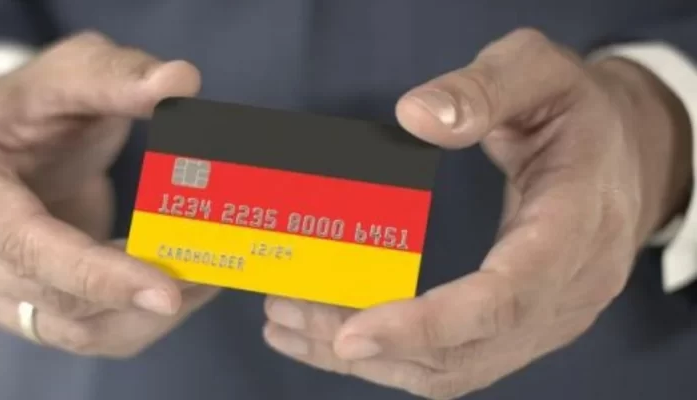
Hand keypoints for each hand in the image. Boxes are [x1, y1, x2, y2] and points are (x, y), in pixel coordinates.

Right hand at [0, 32, 218, 355]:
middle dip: (135, 291)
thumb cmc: (38, 102)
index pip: (20, 241)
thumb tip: (180, 82)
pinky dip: (133, 320)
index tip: (168, 290)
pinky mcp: (7, 306)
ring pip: (68, 329)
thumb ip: (120, 76)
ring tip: (203, 277)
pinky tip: (177, 290)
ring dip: (143, 314)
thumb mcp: (73, 71)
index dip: (94, 272)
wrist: (8, 139)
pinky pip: (78, 335)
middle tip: (212, 268)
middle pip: (48, 295)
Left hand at [262, 28, 692, 398]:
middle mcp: (567, 291)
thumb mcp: (540, 73)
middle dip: (371, 343)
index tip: (351, 334)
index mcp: (576, 226)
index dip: (428, 324)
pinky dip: (390, 357)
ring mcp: (546, 320)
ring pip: (453, 370)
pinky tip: (329, 338)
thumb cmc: (578, 114)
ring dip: (369, 359)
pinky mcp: (521, 329)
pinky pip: (453, 362)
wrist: (625, 155)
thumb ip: (484, 90)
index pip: (506, 298)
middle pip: (467, 350)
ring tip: (290, 325)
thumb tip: (415, 119)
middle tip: (288, 312)